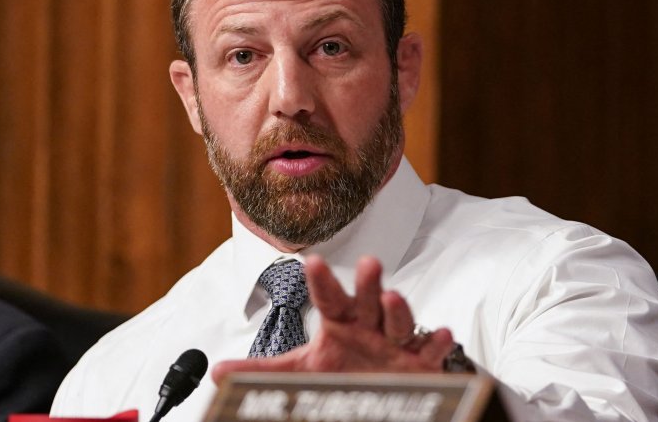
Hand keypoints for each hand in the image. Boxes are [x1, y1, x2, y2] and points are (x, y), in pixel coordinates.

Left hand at [212, 255, 454, 382]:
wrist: (381, 396)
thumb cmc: (343, 373)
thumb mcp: (301, 373)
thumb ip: (262, 372)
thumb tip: (217, 374)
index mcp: (340, 322)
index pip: (328, 297)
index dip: (321, 281)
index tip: (311, 261)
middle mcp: (369, 326)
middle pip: (368, 298)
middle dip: (368, 282)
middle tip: (367, 263)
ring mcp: (396, 342)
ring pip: (399, 320)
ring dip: (399, 308)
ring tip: (395, 296)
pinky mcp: (420, 363)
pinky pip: (431, 349)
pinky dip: (436, 342)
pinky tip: (440, 334)